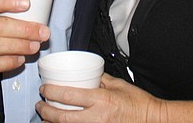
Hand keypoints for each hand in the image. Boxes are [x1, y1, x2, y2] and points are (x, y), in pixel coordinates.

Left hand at [37, 73, 164, 122]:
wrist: (152, 120)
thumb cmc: (139, 104)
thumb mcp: (119, 85)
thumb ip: (101, 79)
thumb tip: (89, 74)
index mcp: (101, 100)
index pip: (68, 95)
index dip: (51, 92)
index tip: (44, 88)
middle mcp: (96, 117)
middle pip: (62, 116)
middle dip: (46, 111)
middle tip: (40, 105)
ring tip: (45, 118)